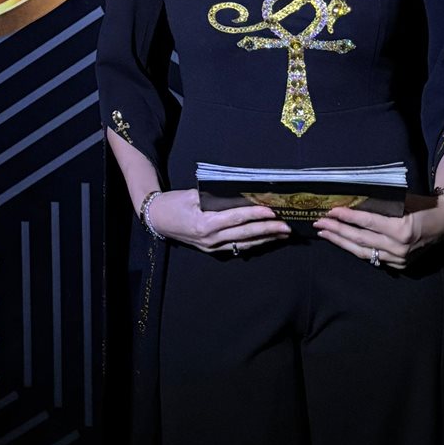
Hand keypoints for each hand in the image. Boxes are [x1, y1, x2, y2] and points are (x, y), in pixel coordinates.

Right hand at [146, 189, 290, 254]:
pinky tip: (265, 239)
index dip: (255, 215)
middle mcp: (210, 239)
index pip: (235, 218)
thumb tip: (240, 194)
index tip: (272, 211)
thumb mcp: (192, 195)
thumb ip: (215, 196)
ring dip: (265, 239)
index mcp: (205, 224)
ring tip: (282, 234)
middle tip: (287, 227)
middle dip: (268, 230)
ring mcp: (212, 247)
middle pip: (244, 234)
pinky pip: (237, 247)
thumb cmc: (173, 203)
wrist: (157, 219)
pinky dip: (253, 243)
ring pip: (244, 244)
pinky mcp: (212, 249)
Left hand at [313, 198, 443, 270]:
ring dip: (342, 242)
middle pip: (360, 239)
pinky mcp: (399, 265)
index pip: (367, 223)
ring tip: (325, 233)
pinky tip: (343, 243)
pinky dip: (357, 250)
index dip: (348, 217)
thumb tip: (354, 200)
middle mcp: (399, 247)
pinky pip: (373, 258)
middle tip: (319, 222)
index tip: (331, 211)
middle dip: (337, 230)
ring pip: (363, 252)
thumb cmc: (424, 206)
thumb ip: (382, 204)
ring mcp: (399, 259)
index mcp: (401, 229)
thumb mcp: (404, 200)